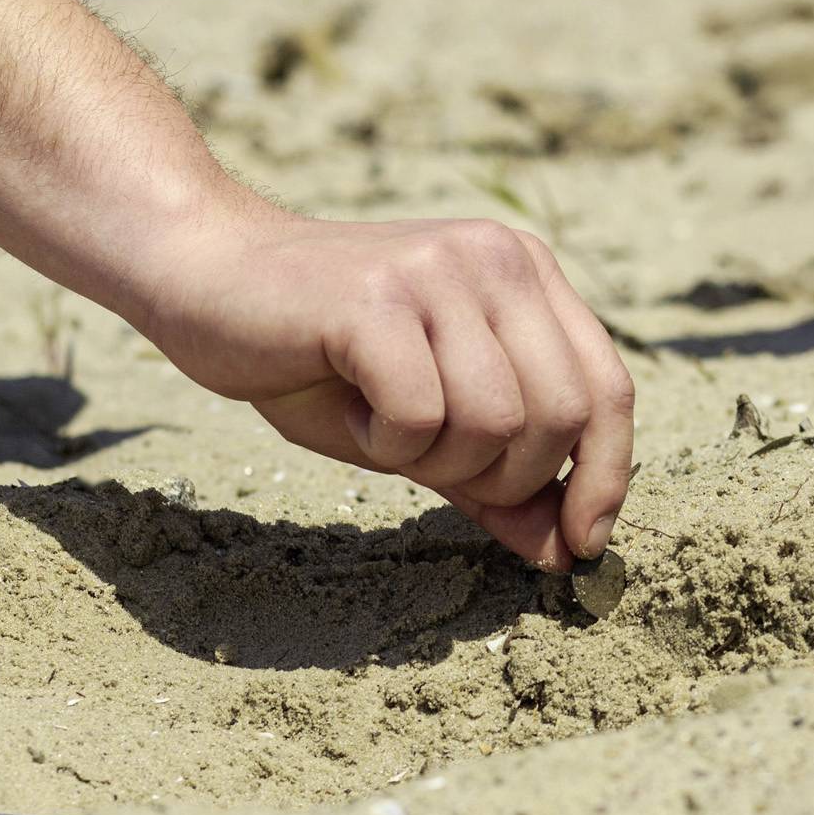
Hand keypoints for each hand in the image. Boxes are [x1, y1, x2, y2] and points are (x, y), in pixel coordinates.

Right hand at [141, 215, 634, 570]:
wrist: (204, 276)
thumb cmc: (319, 359)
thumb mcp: (426, 429)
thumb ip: (500, 481)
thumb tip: (565, 555)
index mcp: (527, 275)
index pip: (609, 389)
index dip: (605, 478)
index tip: (578, 546)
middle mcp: (497, 259)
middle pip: (561, 416)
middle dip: (504, 477)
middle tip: (430, 463)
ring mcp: (440, 271)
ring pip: (497, 423)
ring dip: (435, 460)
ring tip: (382, 426)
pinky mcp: (378, 299)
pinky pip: (422, 417)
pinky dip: (386, 443)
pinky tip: (349, 409)